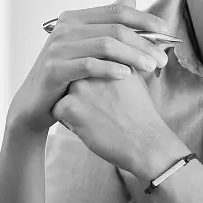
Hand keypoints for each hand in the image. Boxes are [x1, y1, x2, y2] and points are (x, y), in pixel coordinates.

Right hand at [7, 0, 170, 135]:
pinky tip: (127, 76)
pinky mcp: (54, 69)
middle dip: (144, 42)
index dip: (145, 19)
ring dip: (133, 55)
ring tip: (151, 67)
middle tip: (162, 59)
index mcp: (76, 18)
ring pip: (106, 44)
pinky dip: (110, 69)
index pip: (117, 11)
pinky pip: (88, 65)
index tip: (166, 31)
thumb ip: (107, 25)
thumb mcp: (87, 47)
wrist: (35, 103)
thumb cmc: (67, 76)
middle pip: (115, 28)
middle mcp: (66, 27)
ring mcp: (58, 47)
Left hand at [52, 72, 184, 178]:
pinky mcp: (71, 106)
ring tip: (93, 118)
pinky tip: (87, 127)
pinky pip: (57, 110)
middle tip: (97, 108)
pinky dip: (67, 120)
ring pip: (62, 92)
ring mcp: (80, 86)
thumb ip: (116, 67)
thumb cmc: (141, 115)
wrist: (145, 142)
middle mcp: (93, 68)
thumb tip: (104, 66)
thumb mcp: (134, 80)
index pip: (86, 64)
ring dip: (73, 105)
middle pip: (73, 76)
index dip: (91, 81)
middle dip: (79, 91)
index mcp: (108, 59)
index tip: (103, 97)